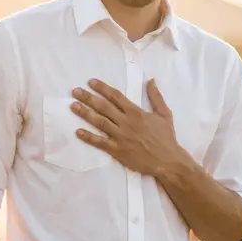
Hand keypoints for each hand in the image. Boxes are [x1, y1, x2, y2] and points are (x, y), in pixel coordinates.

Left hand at [70, 78, 186, 177]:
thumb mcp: (164, 114)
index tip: (91, 82)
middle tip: (75, 91)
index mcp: (136, 112)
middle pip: (104, 107)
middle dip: (88, 98)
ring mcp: (121, 137)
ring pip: (100, 122)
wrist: (168, 161)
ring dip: (85, 114)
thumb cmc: (166, 137)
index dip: (102, 88)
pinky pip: (100, 142)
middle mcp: (126, 122)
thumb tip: (151, 80)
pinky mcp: (118, 151)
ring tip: (73, 106)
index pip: (116, 96)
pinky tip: (78, 132)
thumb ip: (156, 96)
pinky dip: (89, 137)